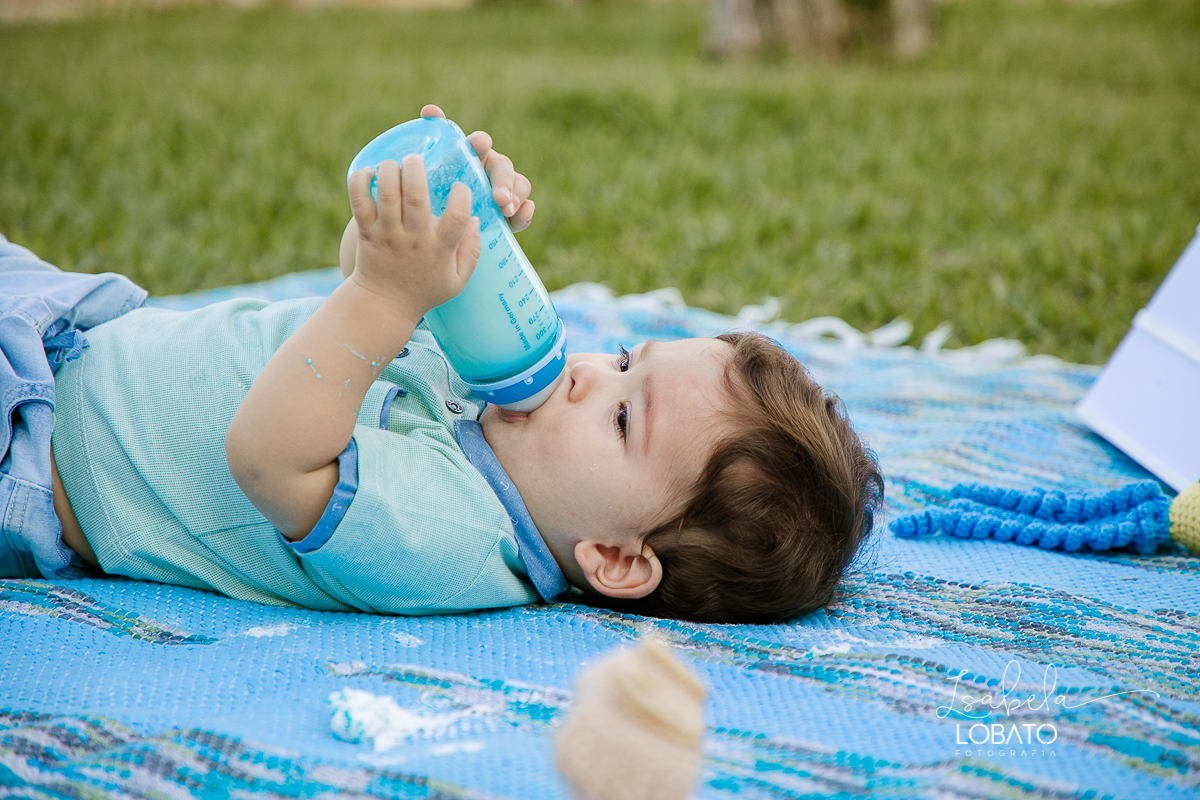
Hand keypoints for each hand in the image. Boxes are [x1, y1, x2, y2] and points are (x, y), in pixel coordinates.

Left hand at [347, 155, 480, 324]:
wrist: (383, 304)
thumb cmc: (424, 290)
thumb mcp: (457, 280)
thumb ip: (472, 252)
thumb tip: (475, 220)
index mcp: (439, 248)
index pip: (457, 215)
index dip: (462, 194)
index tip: (460, 187)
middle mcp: (413, 239)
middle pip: (415, 195)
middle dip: (416, 169)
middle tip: (417, 159)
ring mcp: (387, 234)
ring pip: (385, 193)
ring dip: (389, 170)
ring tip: (395, 164)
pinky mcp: (366, 232)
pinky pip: (358, 200)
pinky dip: (360, 180)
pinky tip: (368, 173)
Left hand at [421, 104, 535, 232]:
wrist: (443, 223)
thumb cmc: (440, 192)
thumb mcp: (434, 171)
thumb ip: (435, 142)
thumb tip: (429, 109)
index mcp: (472, 155)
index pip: (480, 143)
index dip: (481, 142)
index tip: (479, 144)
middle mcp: (492, 170)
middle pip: (504, 167)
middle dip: (504, 180)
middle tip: (499, 197)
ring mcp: (506, 191)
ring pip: (520, 186)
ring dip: (516, 196)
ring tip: (506, 210)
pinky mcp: (513, 214)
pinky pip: (525, 211)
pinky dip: (526, 213)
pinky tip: (521, 216)